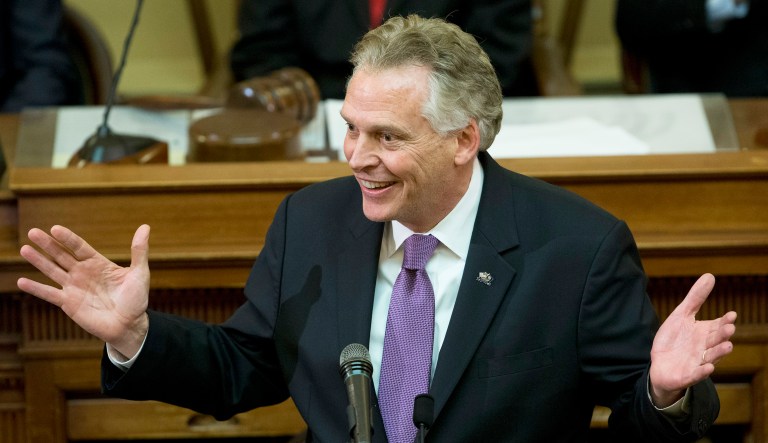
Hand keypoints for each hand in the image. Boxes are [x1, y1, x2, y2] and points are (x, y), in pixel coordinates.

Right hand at [17, 224, 151, 357]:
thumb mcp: (140, 273)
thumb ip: (139, 251)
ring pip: (52, 271)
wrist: (129, 325)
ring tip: (24, 249)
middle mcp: (83, 273)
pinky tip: (21, 281)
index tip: (55, 228)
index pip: (79, 247)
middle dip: (48, 244)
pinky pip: (49, 294)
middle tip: (32, 232)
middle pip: (62, 255)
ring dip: (38, 261)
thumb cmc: (136, 299)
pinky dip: (36, 288)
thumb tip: (145, 227)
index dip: (68, 238)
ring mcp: (74, 287)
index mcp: (98, 263)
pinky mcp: (68, 303)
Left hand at [649, 273, 736, 406]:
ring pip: (711, 357)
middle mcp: (705, 348)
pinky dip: (702, 372)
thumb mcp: (681, 315)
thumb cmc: (674, 339)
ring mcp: (698, 362)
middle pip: (716, 340)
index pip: (718, 325)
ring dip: (719, 353)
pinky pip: (696, 374)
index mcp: (705, 333)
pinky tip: (708, 368)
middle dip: (723, 335)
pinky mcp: (687, 375)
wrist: (660, 365)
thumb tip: (710, 275)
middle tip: (730, 328)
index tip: (732, 315)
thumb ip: (695, 298)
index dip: (724, 321)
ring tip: (728, 346)